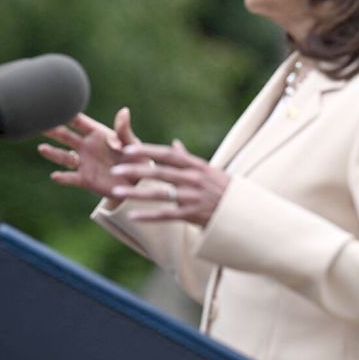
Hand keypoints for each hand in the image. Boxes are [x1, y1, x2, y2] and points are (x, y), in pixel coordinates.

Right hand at [38, 108, 144, 199]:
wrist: (137, 183)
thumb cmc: (137, 158)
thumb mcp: (133, 144)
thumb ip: (124, 130)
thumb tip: (124, 111)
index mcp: (98, 134)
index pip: (79, 122)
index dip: (66, 113)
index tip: (52, 105)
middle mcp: (87, 147)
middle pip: (65, 136)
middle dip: (53, 130)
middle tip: (39, 123)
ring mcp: (84, 163)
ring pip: (64, 157)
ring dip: (53, 153)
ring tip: (42, 149)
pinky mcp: (85, 179)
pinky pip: (71, 178)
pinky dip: (63, 178)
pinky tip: (55, 176)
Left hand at [109, 140, 229, 226]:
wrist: (243, 212)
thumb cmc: (224, 189)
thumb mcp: (209, 170)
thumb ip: (188, 158)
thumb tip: (174, 143)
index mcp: (196, 166)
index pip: (168, 155)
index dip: (147, 151)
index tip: (127, 149)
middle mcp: (194, 179)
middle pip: (160, 172)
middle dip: (136, 170)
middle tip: (115, 170)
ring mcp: (193, 197)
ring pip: (160, 194)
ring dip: (136, 193)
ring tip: (116, 192)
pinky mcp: (193, 215)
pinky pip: (167, 215)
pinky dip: (149, 215)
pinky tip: (133, 215)